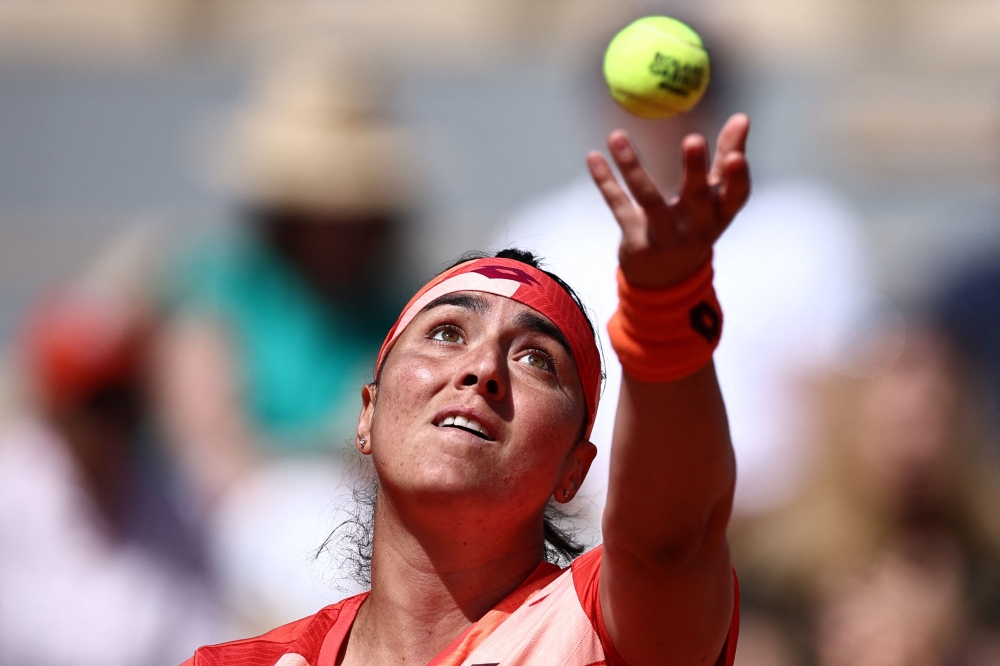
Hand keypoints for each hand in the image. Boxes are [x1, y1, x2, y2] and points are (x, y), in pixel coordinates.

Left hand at [586, 113, 750, 287]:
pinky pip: (619, 205)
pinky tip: (594, 157)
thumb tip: (742, 116)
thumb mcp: (716, 198)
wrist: (667, 279)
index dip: (738, 178)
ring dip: (632, 166)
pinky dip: (606, 181)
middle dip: (695, 170)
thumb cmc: (696, 223)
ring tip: (616, 136)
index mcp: (720, 215)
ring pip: (648, 198)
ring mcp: (664, 235)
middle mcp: (695, 227)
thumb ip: (729, 156)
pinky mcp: (636, 239)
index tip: (736, 156)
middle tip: (694, 140)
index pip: (735, 197)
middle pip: (696, 198)